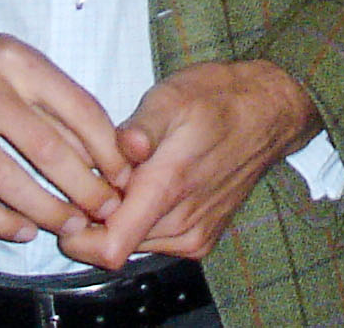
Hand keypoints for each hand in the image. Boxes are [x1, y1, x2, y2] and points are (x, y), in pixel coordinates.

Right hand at [0, 2, 127, 244]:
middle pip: (49, 148)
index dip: (107, 146)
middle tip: (105, 209)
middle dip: (85, 186)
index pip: (77, 107)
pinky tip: (20, 231)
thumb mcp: (4, 53)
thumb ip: (45, 92)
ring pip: (9, 179)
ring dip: (46, 209)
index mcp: (15, 58)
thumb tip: (95, 140)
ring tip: (68, 225)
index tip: (123, 172)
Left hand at [59, 60, 319, 268]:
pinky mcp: (202, 238)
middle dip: (100, 216)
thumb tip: (126, 147)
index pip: (109, 248)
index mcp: (169, 188)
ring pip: (134, 244)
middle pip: (114, 245)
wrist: (268, 111)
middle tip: (108, 172)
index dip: (78, 235)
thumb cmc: (218, 98)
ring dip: (123, 216)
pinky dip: (144, 219)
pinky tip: (153, 183)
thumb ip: (143, 125)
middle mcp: (183, 223)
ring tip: (134, 173)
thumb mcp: (173, 95)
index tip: (74, 202)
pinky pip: (156, 241)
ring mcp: (195, 235)